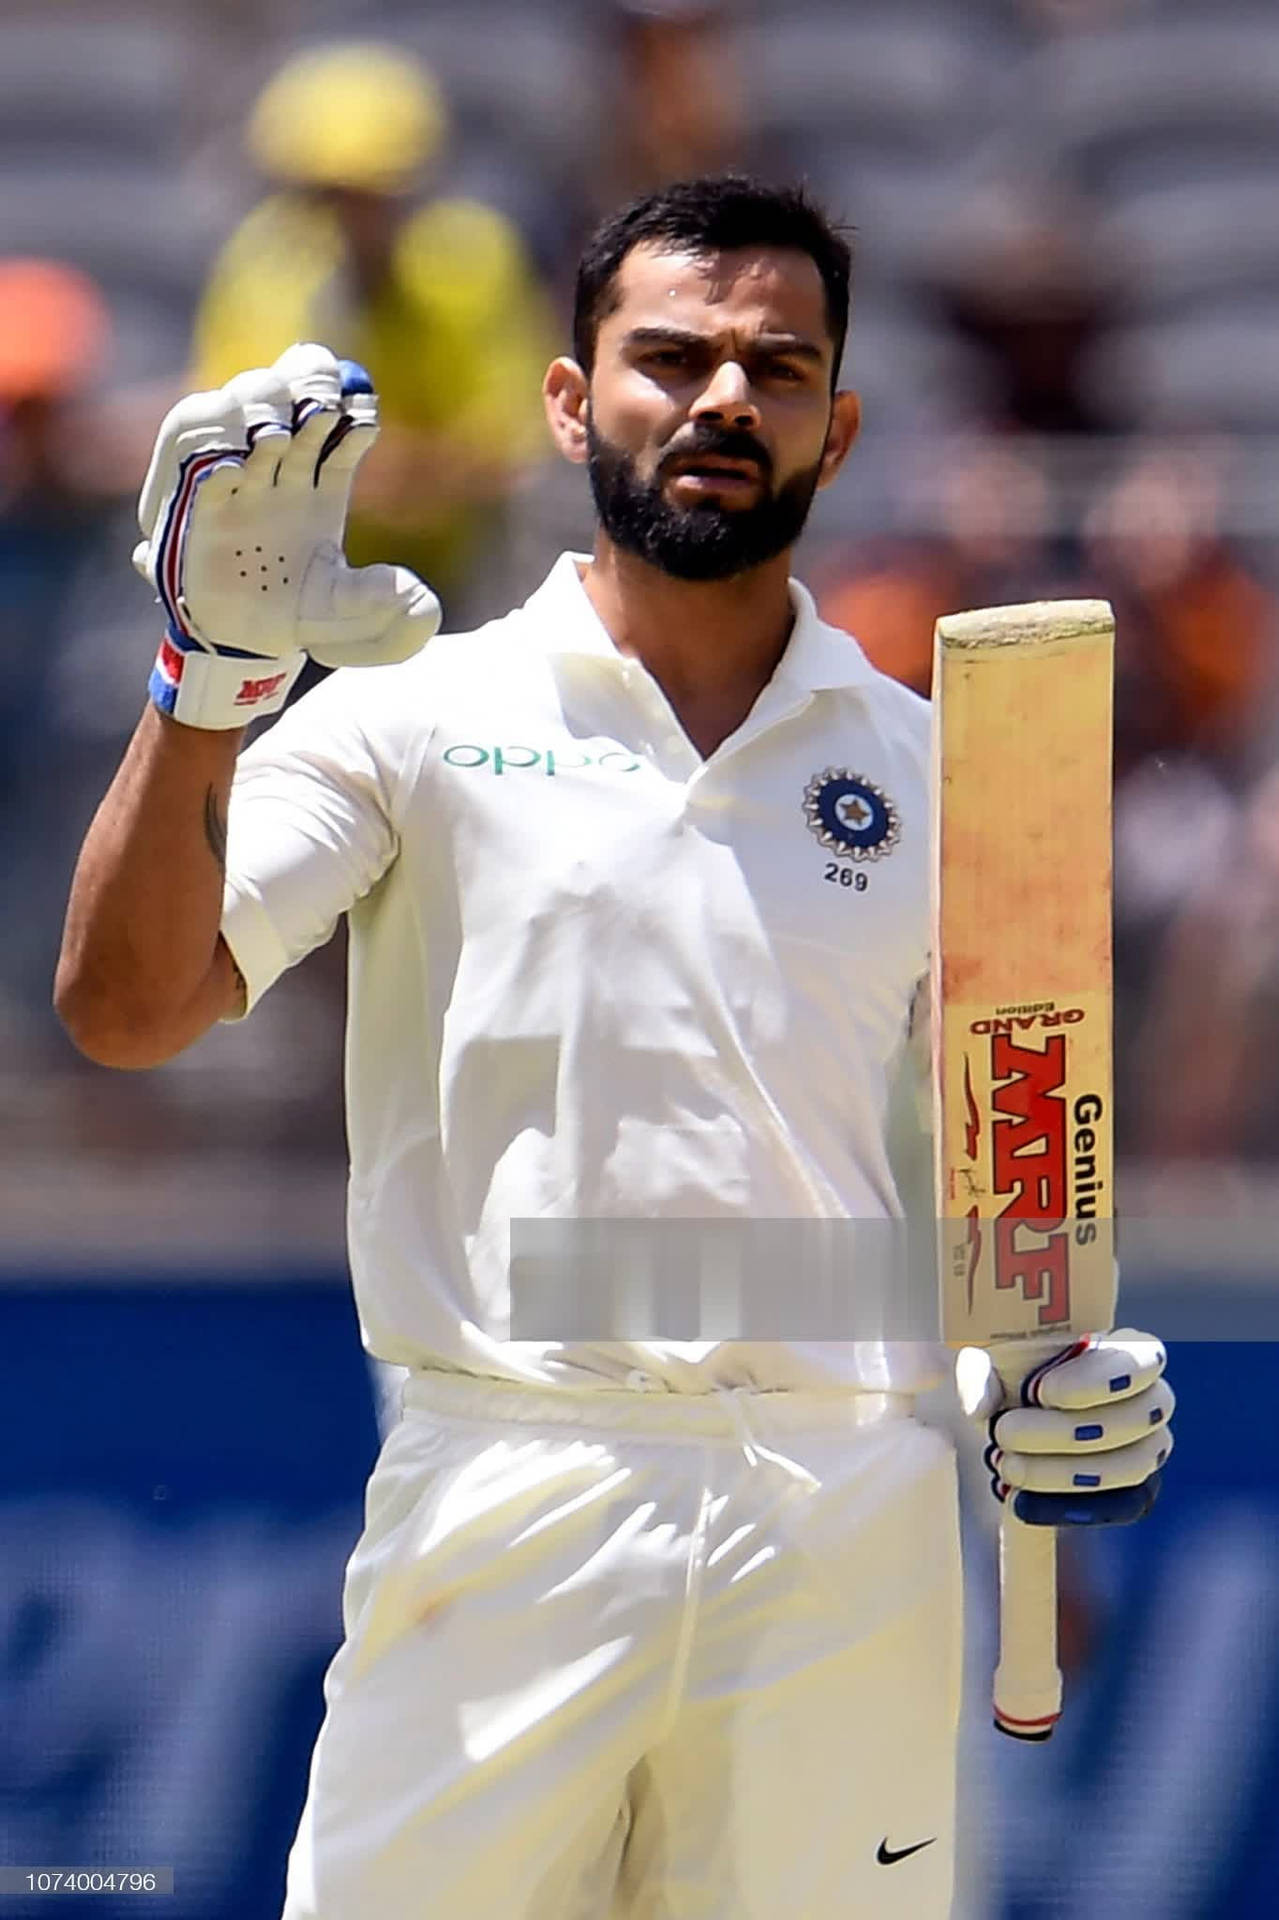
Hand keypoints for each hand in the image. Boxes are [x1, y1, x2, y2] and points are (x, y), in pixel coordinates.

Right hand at [133, 343, 440, 728]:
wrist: (245, 644)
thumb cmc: (299, 616)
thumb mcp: (347, 612)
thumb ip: (378, 601)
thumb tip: (419, 599)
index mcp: (324, 485)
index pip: (344, 431)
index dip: (354, 415)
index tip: (364, 418)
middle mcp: (283, 474)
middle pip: (295, 406)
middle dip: (307, 391)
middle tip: (322, 404)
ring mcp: (242, 486)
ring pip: (246, 420)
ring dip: (260, 414)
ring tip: (276, 434)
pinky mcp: (204, 510)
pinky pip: (204, 470)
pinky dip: (218, 463)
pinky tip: (236, 472)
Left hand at [958, 1330, 1173, 1526]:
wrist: (1013, 1415)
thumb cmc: (1012, 1374)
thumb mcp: (990, 1363)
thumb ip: (979, 1373)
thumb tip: (977, 1405)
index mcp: (1131, 1352)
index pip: (1144, 1361)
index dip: (1099, 1379)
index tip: (1042, 1390)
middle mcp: (1153, 1401)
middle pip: (1135, 1419)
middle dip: (1065, 1431)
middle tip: (1003, 1431)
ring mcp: (1150, 1448)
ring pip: (1130, 1466)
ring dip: (1065, 1472)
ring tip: (1006, 1465)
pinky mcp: (1136, 1491)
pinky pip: (1119, 1507)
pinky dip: (1067, 1507)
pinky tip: (1020, 1501)